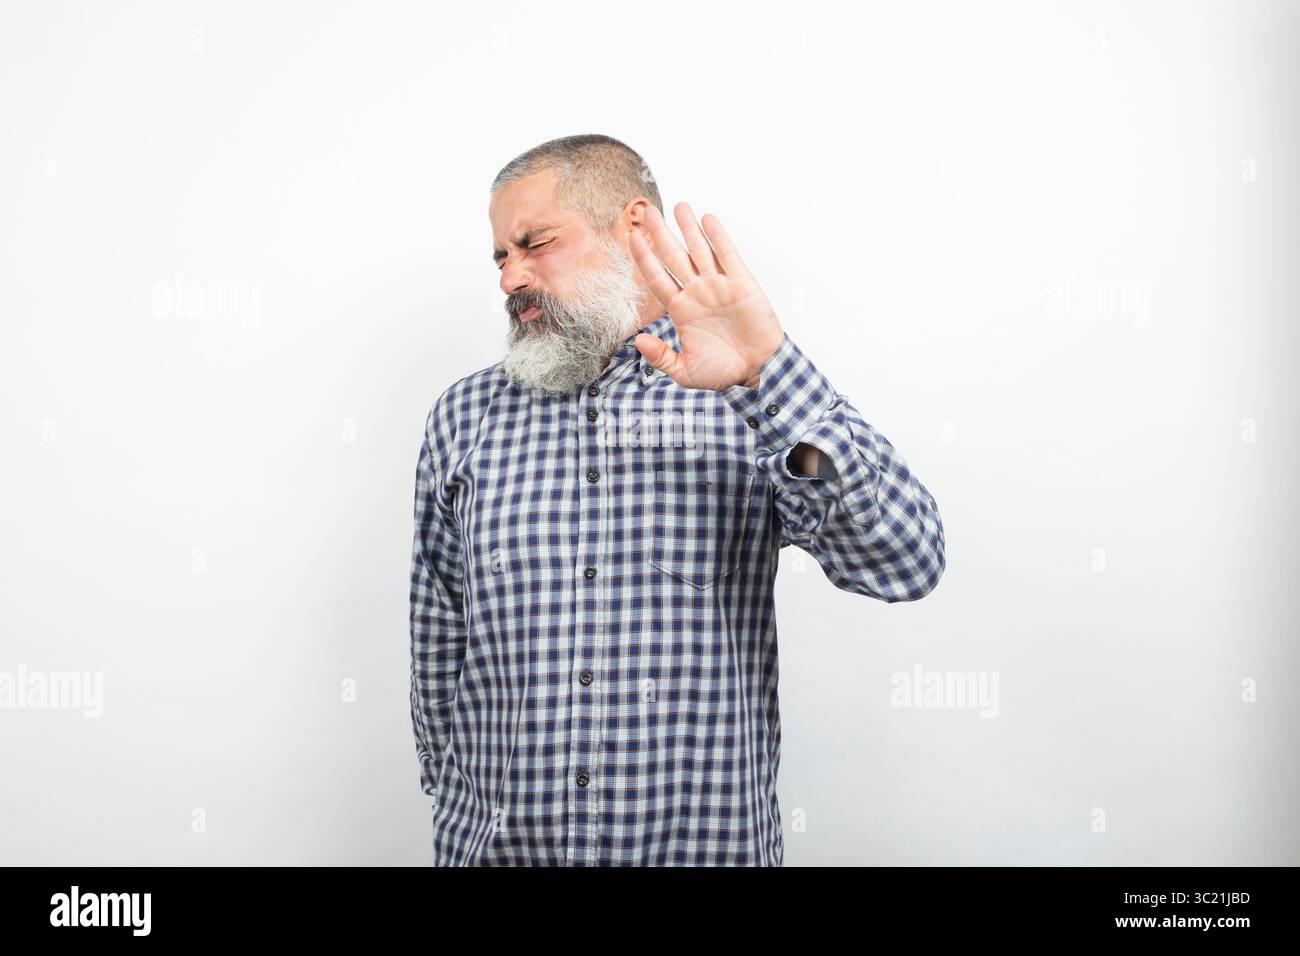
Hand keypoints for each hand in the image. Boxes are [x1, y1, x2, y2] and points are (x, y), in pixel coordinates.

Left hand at [628, 202, 784, 390]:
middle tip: (648, 212)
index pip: (656, 278)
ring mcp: (718, 286)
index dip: (644, 258)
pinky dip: (718, 238)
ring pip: (699, 250)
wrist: (757, 372)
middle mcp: (696, 293)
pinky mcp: (741, 283)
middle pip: (674, 257)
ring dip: (688, 228)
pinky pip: (727, 256)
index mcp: (680, 310)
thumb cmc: (723, 373)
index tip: (631, 238)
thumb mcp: (685, 371)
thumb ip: (661, 357)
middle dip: (661, 234)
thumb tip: (638, 342)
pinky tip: (707, 220)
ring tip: (678, 206)